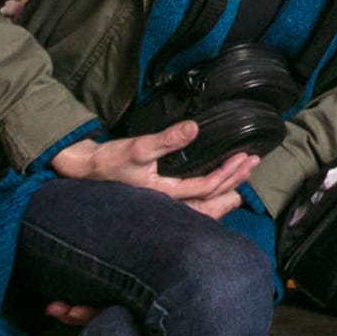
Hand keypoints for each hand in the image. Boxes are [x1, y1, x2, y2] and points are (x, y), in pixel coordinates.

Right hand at [49, 123, 259, 217]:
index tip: (243, 157)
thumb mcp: (137, 147)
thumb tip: (194, 128)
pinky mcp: (161, 200)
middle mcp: (168, 205)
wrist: (85, 171)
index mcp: (165, 194)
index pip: (205, 187)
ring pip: (203, 208)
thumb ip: (166, 139)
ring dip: (224, 192)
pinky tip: (218, 189)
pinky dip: (210, 197)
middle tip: (252, 164)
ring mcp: (165, 205)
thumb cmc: (110, 161)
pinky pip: (193, 206)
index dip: (227, 173)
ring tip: (242, 178)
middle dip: (233, 182)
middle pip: (210, 202)